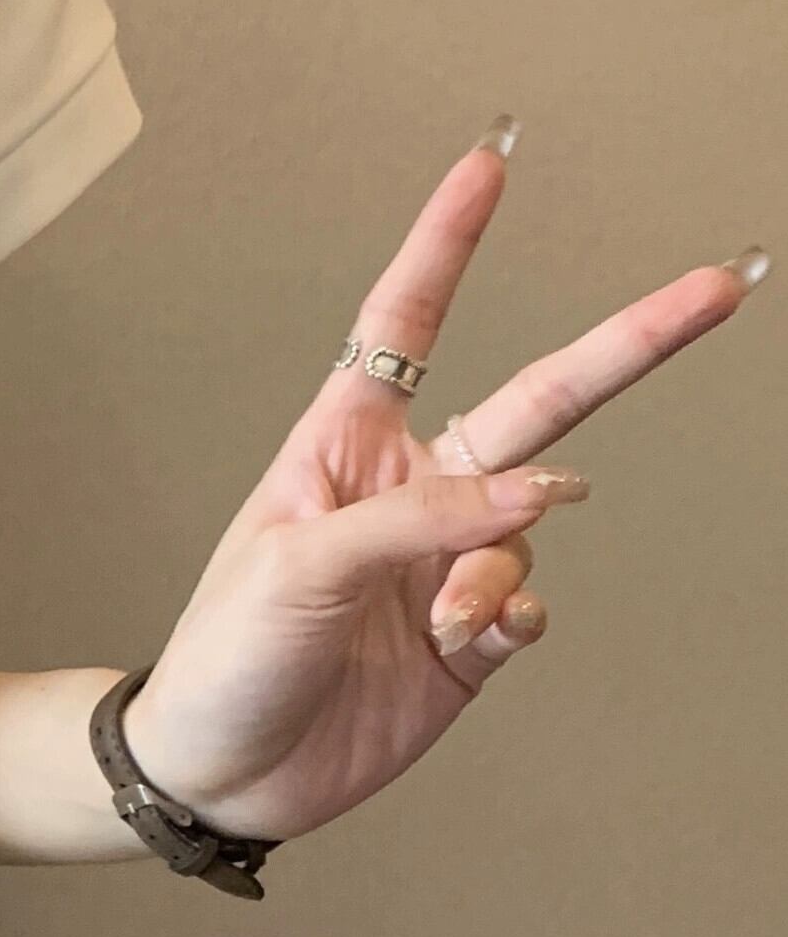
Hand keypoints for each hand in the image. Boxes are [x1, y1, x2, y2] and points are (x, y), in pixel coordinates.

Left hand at [119, 118, 765, 842]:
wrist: (220, 772)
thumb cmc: (226, 655)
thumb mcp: (298, 564)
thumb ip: (421, 520)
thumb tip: (548, 492)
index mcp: (342, 449)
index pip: (403, 327)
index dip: (447, 245)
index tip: (488, 164)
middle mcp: (406, 496)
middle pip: (536, 402)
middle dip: (626, 345)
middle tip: (716, 288)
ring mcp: (443, 567)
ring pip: (530, 528)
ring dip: (495, 569)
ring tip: (444, 616)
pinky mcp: (469, 640)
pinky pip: (529, 606)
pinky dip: (509, 618)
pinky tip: (467, 640)